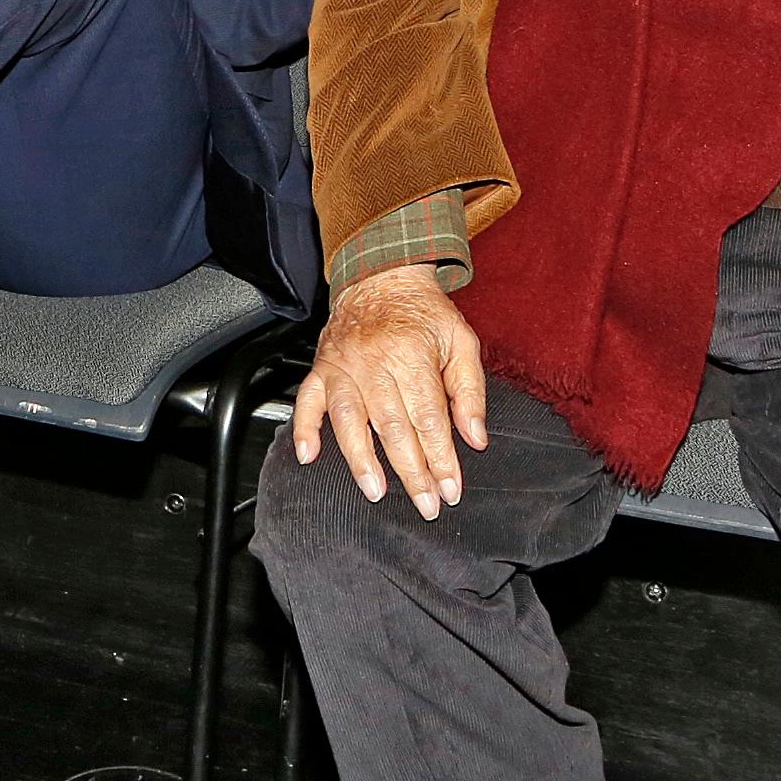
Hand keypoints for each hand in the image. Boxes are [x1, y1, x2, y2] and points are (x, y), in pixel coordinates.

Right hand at [288, 265, 489, 518]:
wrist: (381, 276)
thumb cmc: (423, 312)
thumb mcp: (461, 341)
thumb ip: (470, 390)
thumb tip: (475, 437)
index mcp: (412, 354)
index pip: (429, 418)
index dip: (442, 458)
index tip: (451, 489)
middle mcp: (374, 361)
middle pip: (393, 426)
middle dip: (411, 471)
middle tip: (425, 504)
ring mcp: (343, 365)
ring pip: (348, 419)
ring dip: (361, 458)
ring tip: (375, 490)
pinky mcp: (321, 367)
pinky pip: (307, 400)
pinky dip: (305, 429)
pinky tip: (309, 456)